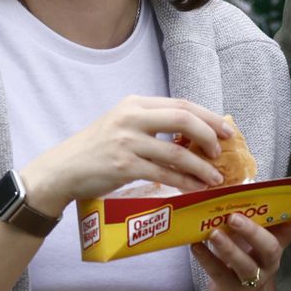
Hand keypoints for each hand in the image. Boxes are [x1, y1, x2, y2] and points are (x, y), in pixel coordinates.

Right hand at [21, 96, 233, 214]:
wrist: (63, 169)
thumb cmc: (97, 148)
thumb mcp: (123, 124)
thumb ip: (153, 123)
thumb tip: (195, 132)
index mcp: (136, 103)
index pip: (181, 104)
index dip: (208, 116)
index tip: (227, 129)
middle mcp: (132, 117)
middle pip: (184, 119)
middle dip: (210, 134)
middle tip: (223, 150)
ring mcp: (127, 142)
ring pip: (177, 152)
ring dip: (201, 166)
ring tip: (215, 176)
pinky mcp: (124, 166)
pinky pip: (163, 174)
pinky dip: (184, 182)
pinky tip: (195, 188)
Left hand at [194, 200, 290, 290]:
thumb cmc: (245, 256)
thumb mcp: (252, 236)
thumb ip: (248, 213)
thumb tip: (230, 185)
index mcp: (279, 239)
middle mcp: (270, 259)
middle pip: (270, 247)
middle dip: (252, 231)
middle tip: (233, 218)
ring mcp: (253, 277)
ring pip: (245, 265)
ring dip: (228, 248)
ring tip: (213, 234)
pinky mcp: (233, 290)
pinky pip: (220, 274)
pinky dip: (207, 259)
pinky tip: (196, 247)